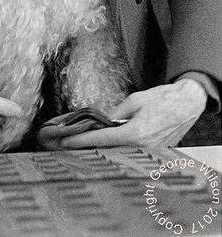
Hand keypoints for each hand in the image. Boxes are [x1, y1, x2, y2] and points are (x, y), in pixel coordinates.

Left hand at [58, 78, 206, 149]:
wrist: (187, 104)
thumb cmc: (162, 99)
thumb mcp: (134, 101)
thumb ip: (116, 113)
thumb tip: (102, 122)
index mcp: (135, 133)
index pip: (102, 139)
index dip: (82, 141)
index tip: (67, 141)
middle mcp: (142, 148)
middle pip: (109, 151)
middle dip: (89, 147)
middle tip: (70, 144)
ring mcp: (150, 154)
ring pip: (120, 153)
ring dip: (104, 149)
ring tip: (85, 144)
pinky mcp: (155, 154)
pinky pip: (133, 153)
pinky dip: (119, 149)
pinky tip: (108, 145)